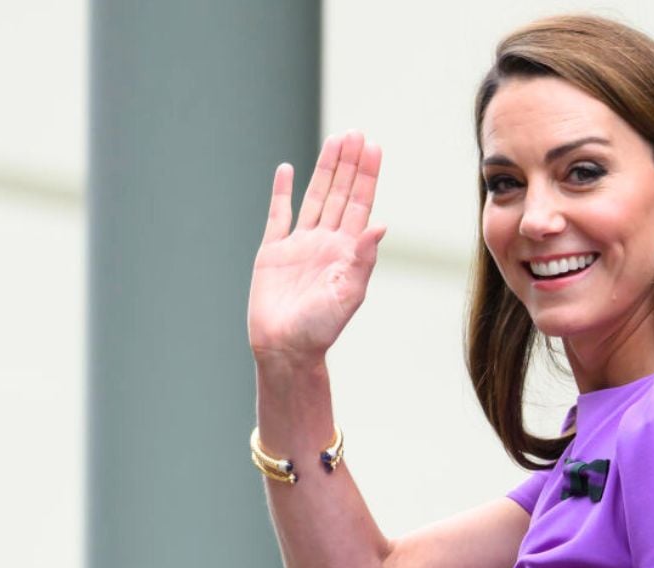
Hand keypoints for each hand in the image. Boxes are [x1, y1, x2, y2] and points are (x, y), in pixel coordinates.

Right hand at [247, 131, 386, 365]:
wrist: (285, 348)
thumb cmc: (321, 328)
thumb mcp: (349, 293)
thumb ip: (363, 259)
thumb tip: (380, 225)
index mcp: (347, 250)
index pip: (360, 204)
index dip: (367, 176)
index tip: (373, 147)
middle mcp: (325, 242)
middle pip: (340, 193)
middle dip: (349, 164)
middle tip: (356, 133)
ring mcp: (299, 244)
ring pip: (314, 197)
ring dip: (324, 169)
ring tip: (335, 141)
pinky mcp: (272, 252)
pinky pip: (278, 215)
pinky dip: (281, 192)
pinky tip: (287, 170)